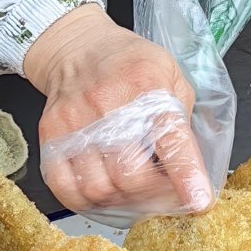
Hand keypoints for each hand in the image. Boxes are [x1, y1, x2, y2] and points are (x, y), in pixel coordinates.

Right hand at [24, 3, 209, 215]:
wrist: (78, 47)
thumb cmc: (129, 63)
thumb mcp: (171, 75)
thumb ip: (184, 120)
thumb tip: (195, 171)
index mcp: (148, 86)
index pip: (170, 139)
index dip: (186, 175)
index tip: (198, 201)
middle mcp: (109, 105)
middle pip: (131, 175)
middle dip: (153, 196)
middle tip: (163, 195)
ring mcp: (75, 122)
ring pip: (99, 188)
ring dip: (122, 201)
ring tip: (133, 193)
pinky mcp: (51, 135)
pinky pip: (65, 187)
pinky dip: (86, 202)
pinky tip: (103, 193)